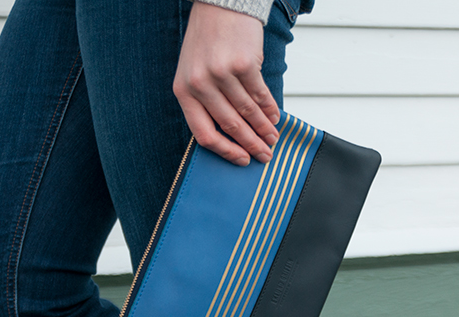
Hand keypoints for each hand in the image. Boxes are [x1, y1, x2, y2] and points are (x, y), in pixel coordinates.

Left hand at [173, 2, 279, 165]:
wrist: (220, 5)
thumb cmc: (207, 40)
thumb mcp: (195, 71)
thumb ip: (207, 100)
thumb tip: (232, 133)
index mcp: (183, 90)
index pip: (203, 133)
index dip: (225, 151)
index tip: (241, 159)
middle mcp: (200, 84)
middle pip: (229, 125)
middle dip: (251, 144)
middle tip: (264, 155)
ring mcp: (221, 73)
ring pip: (248, 112)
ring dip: (264, 129)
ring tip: (273, 138)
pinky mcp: (242, 64)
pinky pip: (260, 94)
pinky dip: (270, 108)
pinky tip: (275, 117)